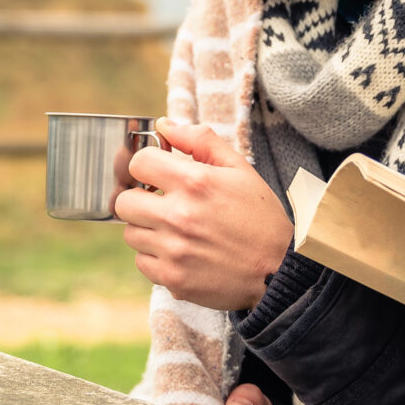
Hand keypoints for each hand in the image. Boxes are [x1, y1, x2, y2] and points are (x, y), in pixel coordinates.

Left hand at [113, 122, 292, 311]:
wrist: (279, 271)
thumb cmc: (260, 218)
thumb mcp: (239, 170)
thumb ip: (200, 141)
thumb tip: (163, 125)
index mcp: (194, 183)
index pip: (138, 164)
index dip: (148, 166)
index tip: (159, 176)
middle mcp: (179, 216)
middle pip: (124, 201)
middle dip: (141, 199)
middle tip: (163, 204)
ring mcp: (174, 251)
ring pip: (131, 233)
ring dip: (148, 229)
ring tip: (176, 230)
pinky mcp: (173, 279)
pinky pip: (142, 261)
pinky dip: (156, 257)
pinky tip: (180, 252)